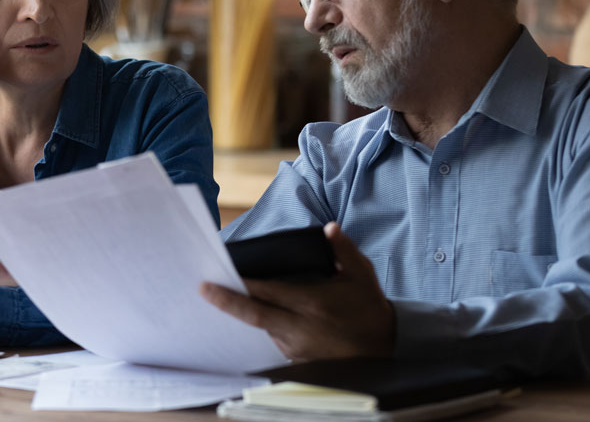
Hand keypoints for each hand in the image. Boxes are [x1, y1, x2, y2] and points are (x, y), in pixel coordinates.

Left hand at [201, 223, 394, 361]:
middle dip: (226, 302)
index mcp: (312, 303)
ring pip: (261, 329)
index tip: (221, 275)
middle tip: (203, 290)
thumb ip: (343, 250)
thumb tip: (329, 228)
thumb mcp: (361, 275)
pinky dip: (260, 328)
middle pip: (254, 316)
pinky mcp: (297, 360)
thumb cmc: (369, 308)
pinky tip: (249, 316)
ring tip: (221, 297)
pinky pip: (272, 342)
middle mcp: (300, 328)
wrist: (386, 347)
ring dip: (243, 315)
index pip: (268, 293)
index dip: (243, 285)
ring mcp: (297, 347)